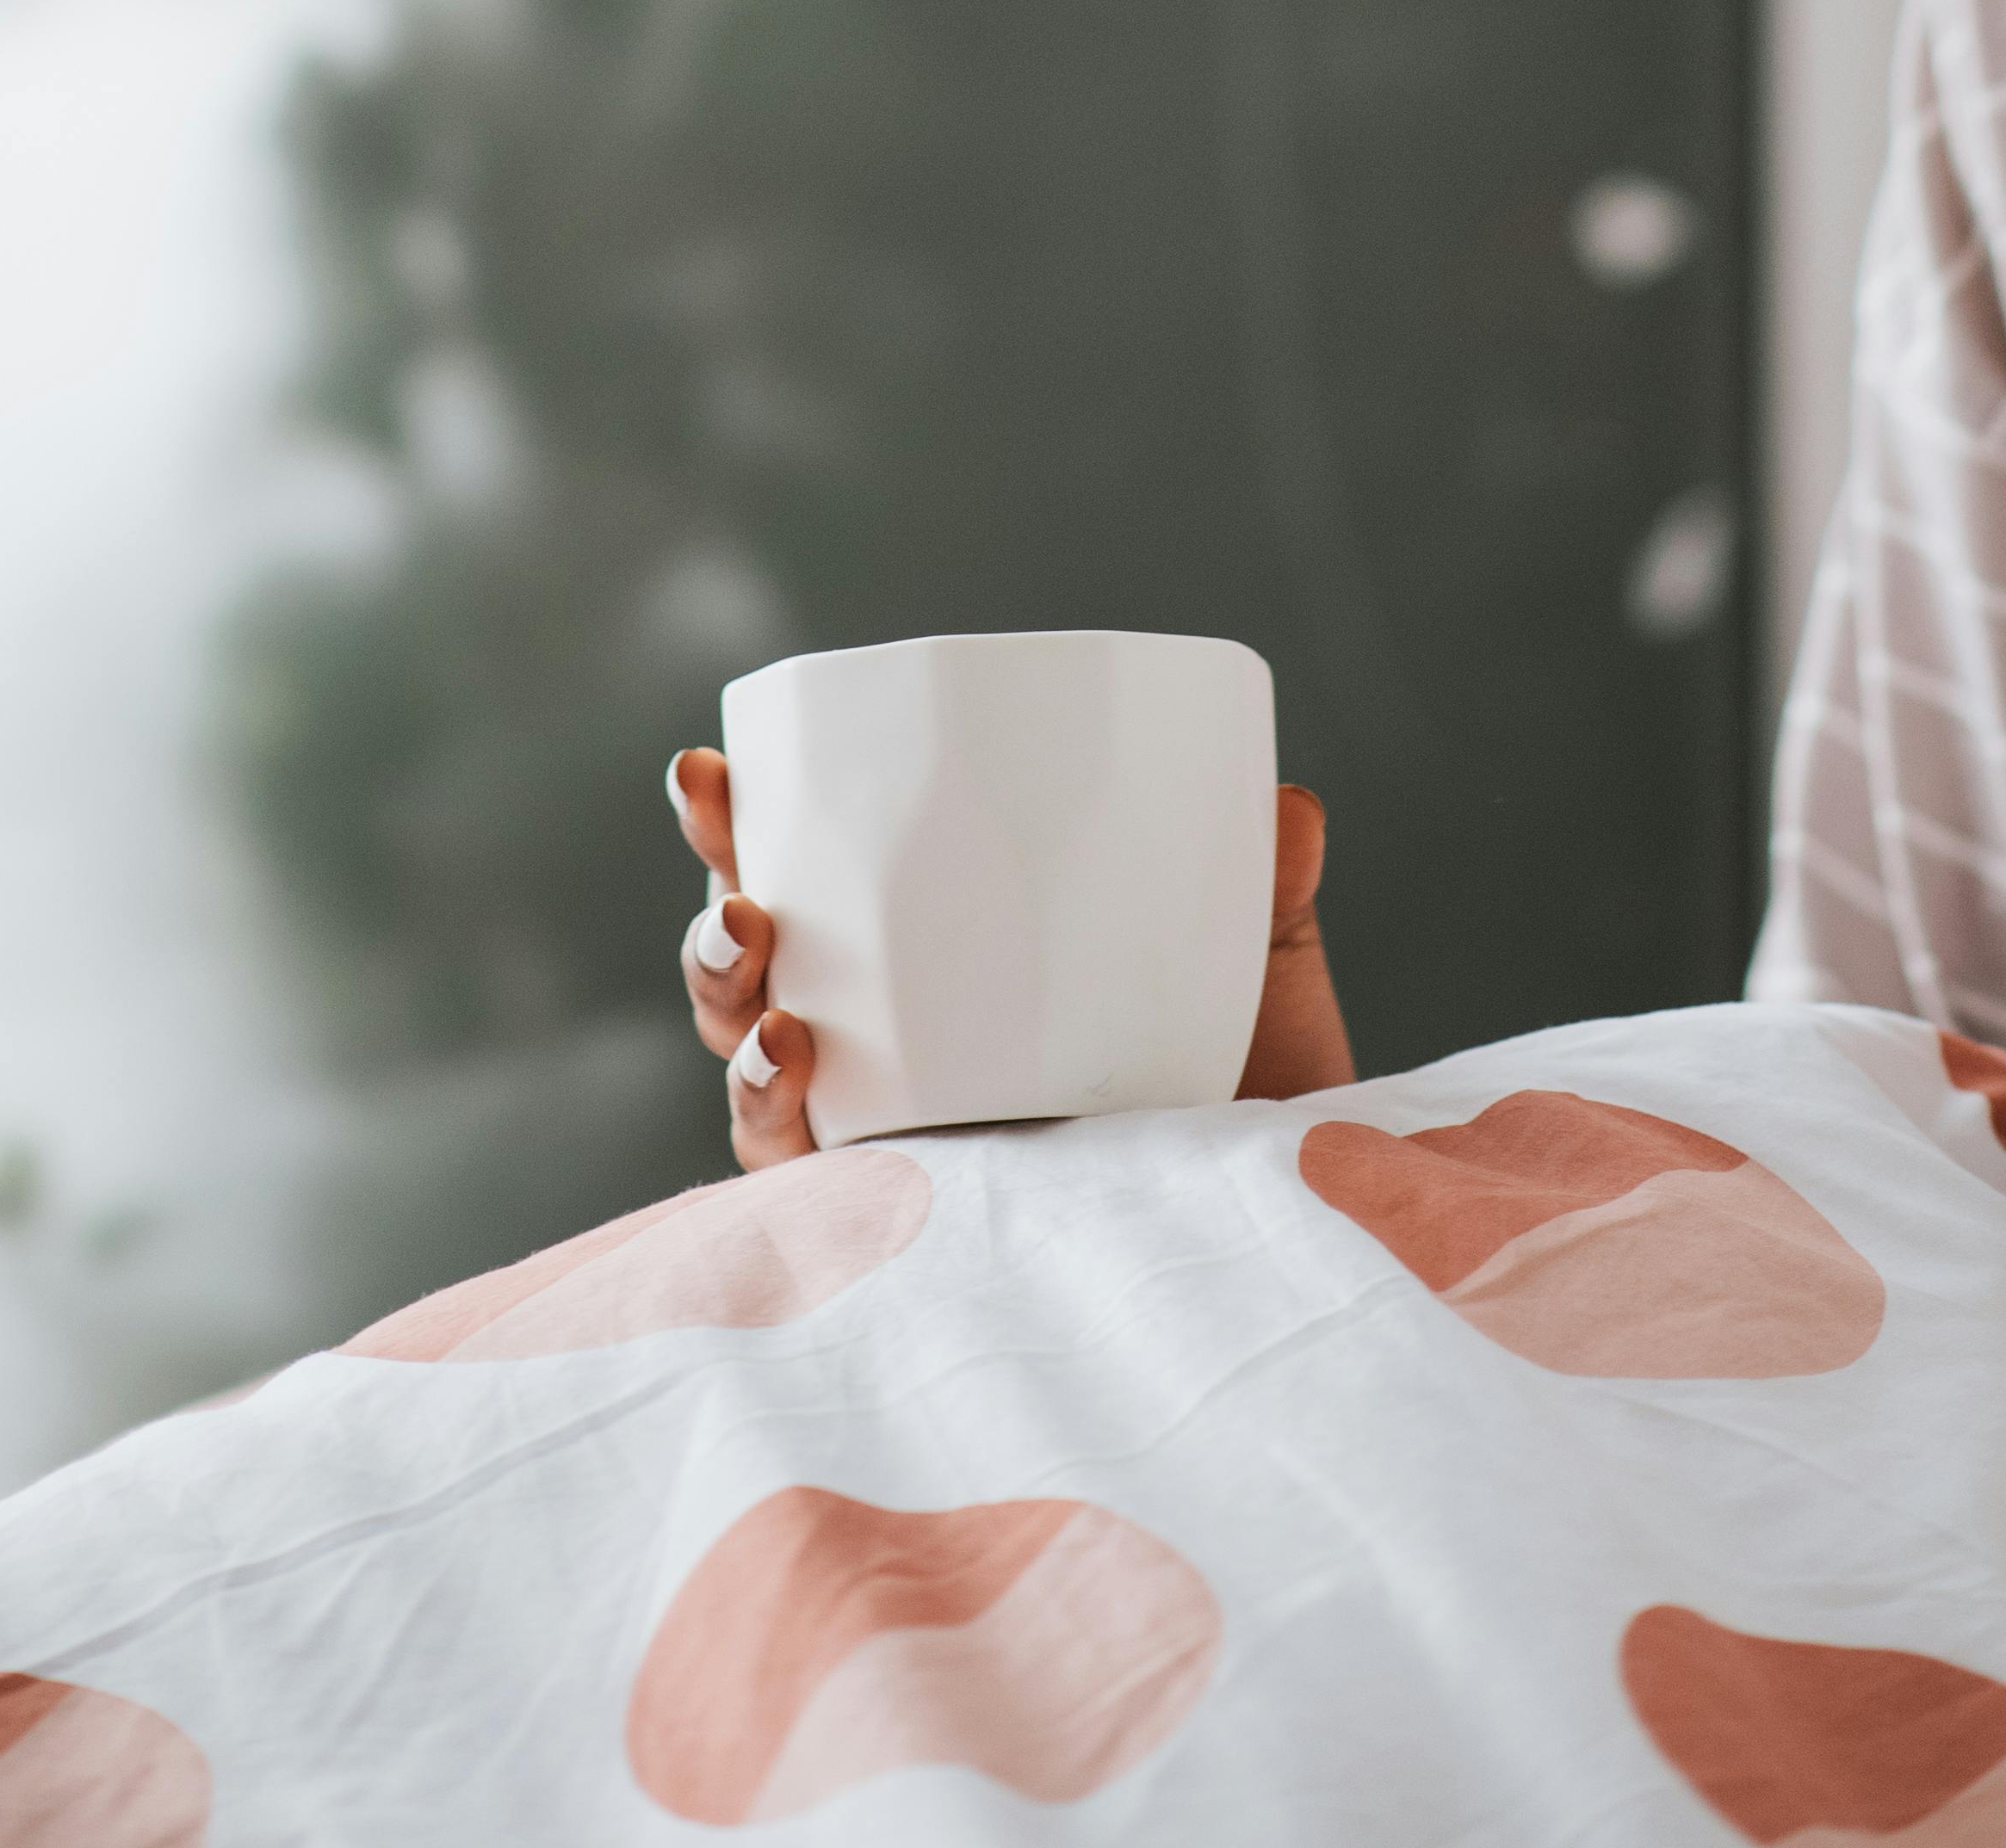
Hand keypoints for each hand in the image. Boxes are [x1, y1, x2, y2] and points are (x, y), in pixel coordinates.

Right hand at [666, 749, 1351, 1170]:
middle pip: (752, 969)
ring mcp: (889, 1136)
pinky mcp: (903, 1225)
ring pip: (752, 1067)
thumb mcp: (1258, 977)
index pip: (812, 874)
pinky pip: (803, 1185)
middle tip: (733, 891)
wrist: (1297, 1239)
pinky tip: (788, 1061)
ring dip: (725, 1012)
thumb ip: (1267, 890)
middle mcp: (888, 1043)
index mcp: (938, 955)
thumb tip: (1292, 805)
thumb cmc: (1259, 1099)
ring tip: (758, 969)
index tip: (708, 766)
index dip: (739, 822)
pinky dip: (773, 1116)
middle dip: (709, 921)